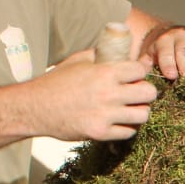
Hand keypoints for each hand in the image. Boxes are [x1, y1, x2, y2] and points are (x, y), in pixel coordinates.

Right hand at [33, 58, 157, 140]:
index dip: (139, 73)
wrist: (35, 107)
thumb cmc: (56, 82)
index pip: (140, 70)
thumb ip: (102, 54)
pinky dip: (127, 127)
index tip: (134, 77)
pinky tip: (119, 121)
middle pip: (149, 93)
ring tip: (130, 109)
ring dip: (138, 112)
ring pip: (143, 115)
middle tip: (137, 94)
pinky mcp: (100, 133)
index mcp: (104, 72)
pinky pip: (128, 132)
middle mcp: (108, 94)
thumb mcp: (78, 60)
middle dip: (145, 93)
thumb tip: (123, 51)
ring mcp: (105, 115)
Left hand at [143, 25, 184, 79]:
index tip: (171, 75)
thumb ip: (144, 66)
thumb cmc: (156, 51)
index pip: (166, 53)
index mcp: (163, 42)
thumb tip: (140, 77)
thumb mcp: (146, 56)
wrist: (163, 32)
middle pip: (183, 51)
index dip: (168, 64)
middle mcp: (178, 35)